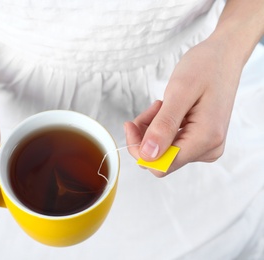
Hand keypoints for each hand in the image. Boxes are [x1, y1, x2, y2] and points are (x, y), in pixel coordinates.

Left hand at [125, 35, 242, 176]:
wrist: (223, 57)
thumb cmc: (205, 67)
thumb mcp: (179, 92)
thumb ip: (163, 126)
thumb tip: (148, 155)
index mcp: (205, 139)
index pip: (161, 165)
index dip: (139, 149)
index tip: (131, 123)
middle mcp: (208, 149)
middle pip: (160, 159)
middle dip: (146, 136)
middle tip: (151, 108)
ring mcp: (206, 146)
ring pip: (163, 150)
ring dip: (152, 129)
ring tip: (160, 105)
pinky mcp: (201, 140)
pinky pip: (171, 143)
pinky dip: (160, 127)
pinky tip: (166, 110)